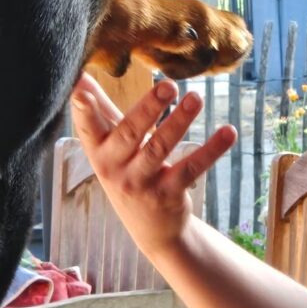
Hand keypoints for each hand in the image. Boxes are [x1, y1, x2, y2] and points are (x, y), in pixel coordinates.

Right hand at [71, 72, 236, 260]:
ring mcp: (140, 184)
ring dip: (179, 122)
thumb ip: (98, 112)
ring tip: (196, 98)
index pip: (88, 127)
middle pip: (130, 134)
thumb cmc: (126, 171)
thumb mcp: (108, 146)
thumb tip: (78, 77)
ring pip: (160, 149)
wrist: (150, 229)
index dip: (83, 109)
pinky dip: (211, 149)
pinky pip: (191, 168)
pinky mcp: (168, 194)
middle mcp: (114, 169)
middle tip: (169, 85)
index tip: (80, 88)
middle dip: (148, 108)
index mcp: (98, 151)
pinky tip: (228, 132)